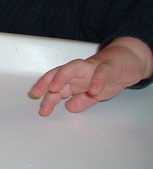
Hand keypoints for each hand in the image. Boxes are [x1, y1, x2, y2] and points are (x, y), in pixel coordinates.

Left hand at [31, 37, 152, 115]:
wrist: (130, 60)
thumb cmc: (109, 75)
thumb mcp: (95, 93)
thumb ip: (82, 100)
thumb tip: (69, 107)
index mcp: (76, 79)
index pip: (56, 84)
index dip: (46, 93)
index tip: (39, 104)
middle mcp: (80, 71)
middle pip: (59, 73)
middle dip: (46, 82)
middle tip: (38, 93)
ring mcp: (93, 67)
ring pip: (74, 67)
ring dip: (62, 77)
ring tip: (55, 88)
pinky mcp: (110, 66)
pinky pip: (102, 72)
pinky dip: (97, 80)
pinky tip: (94, 89)